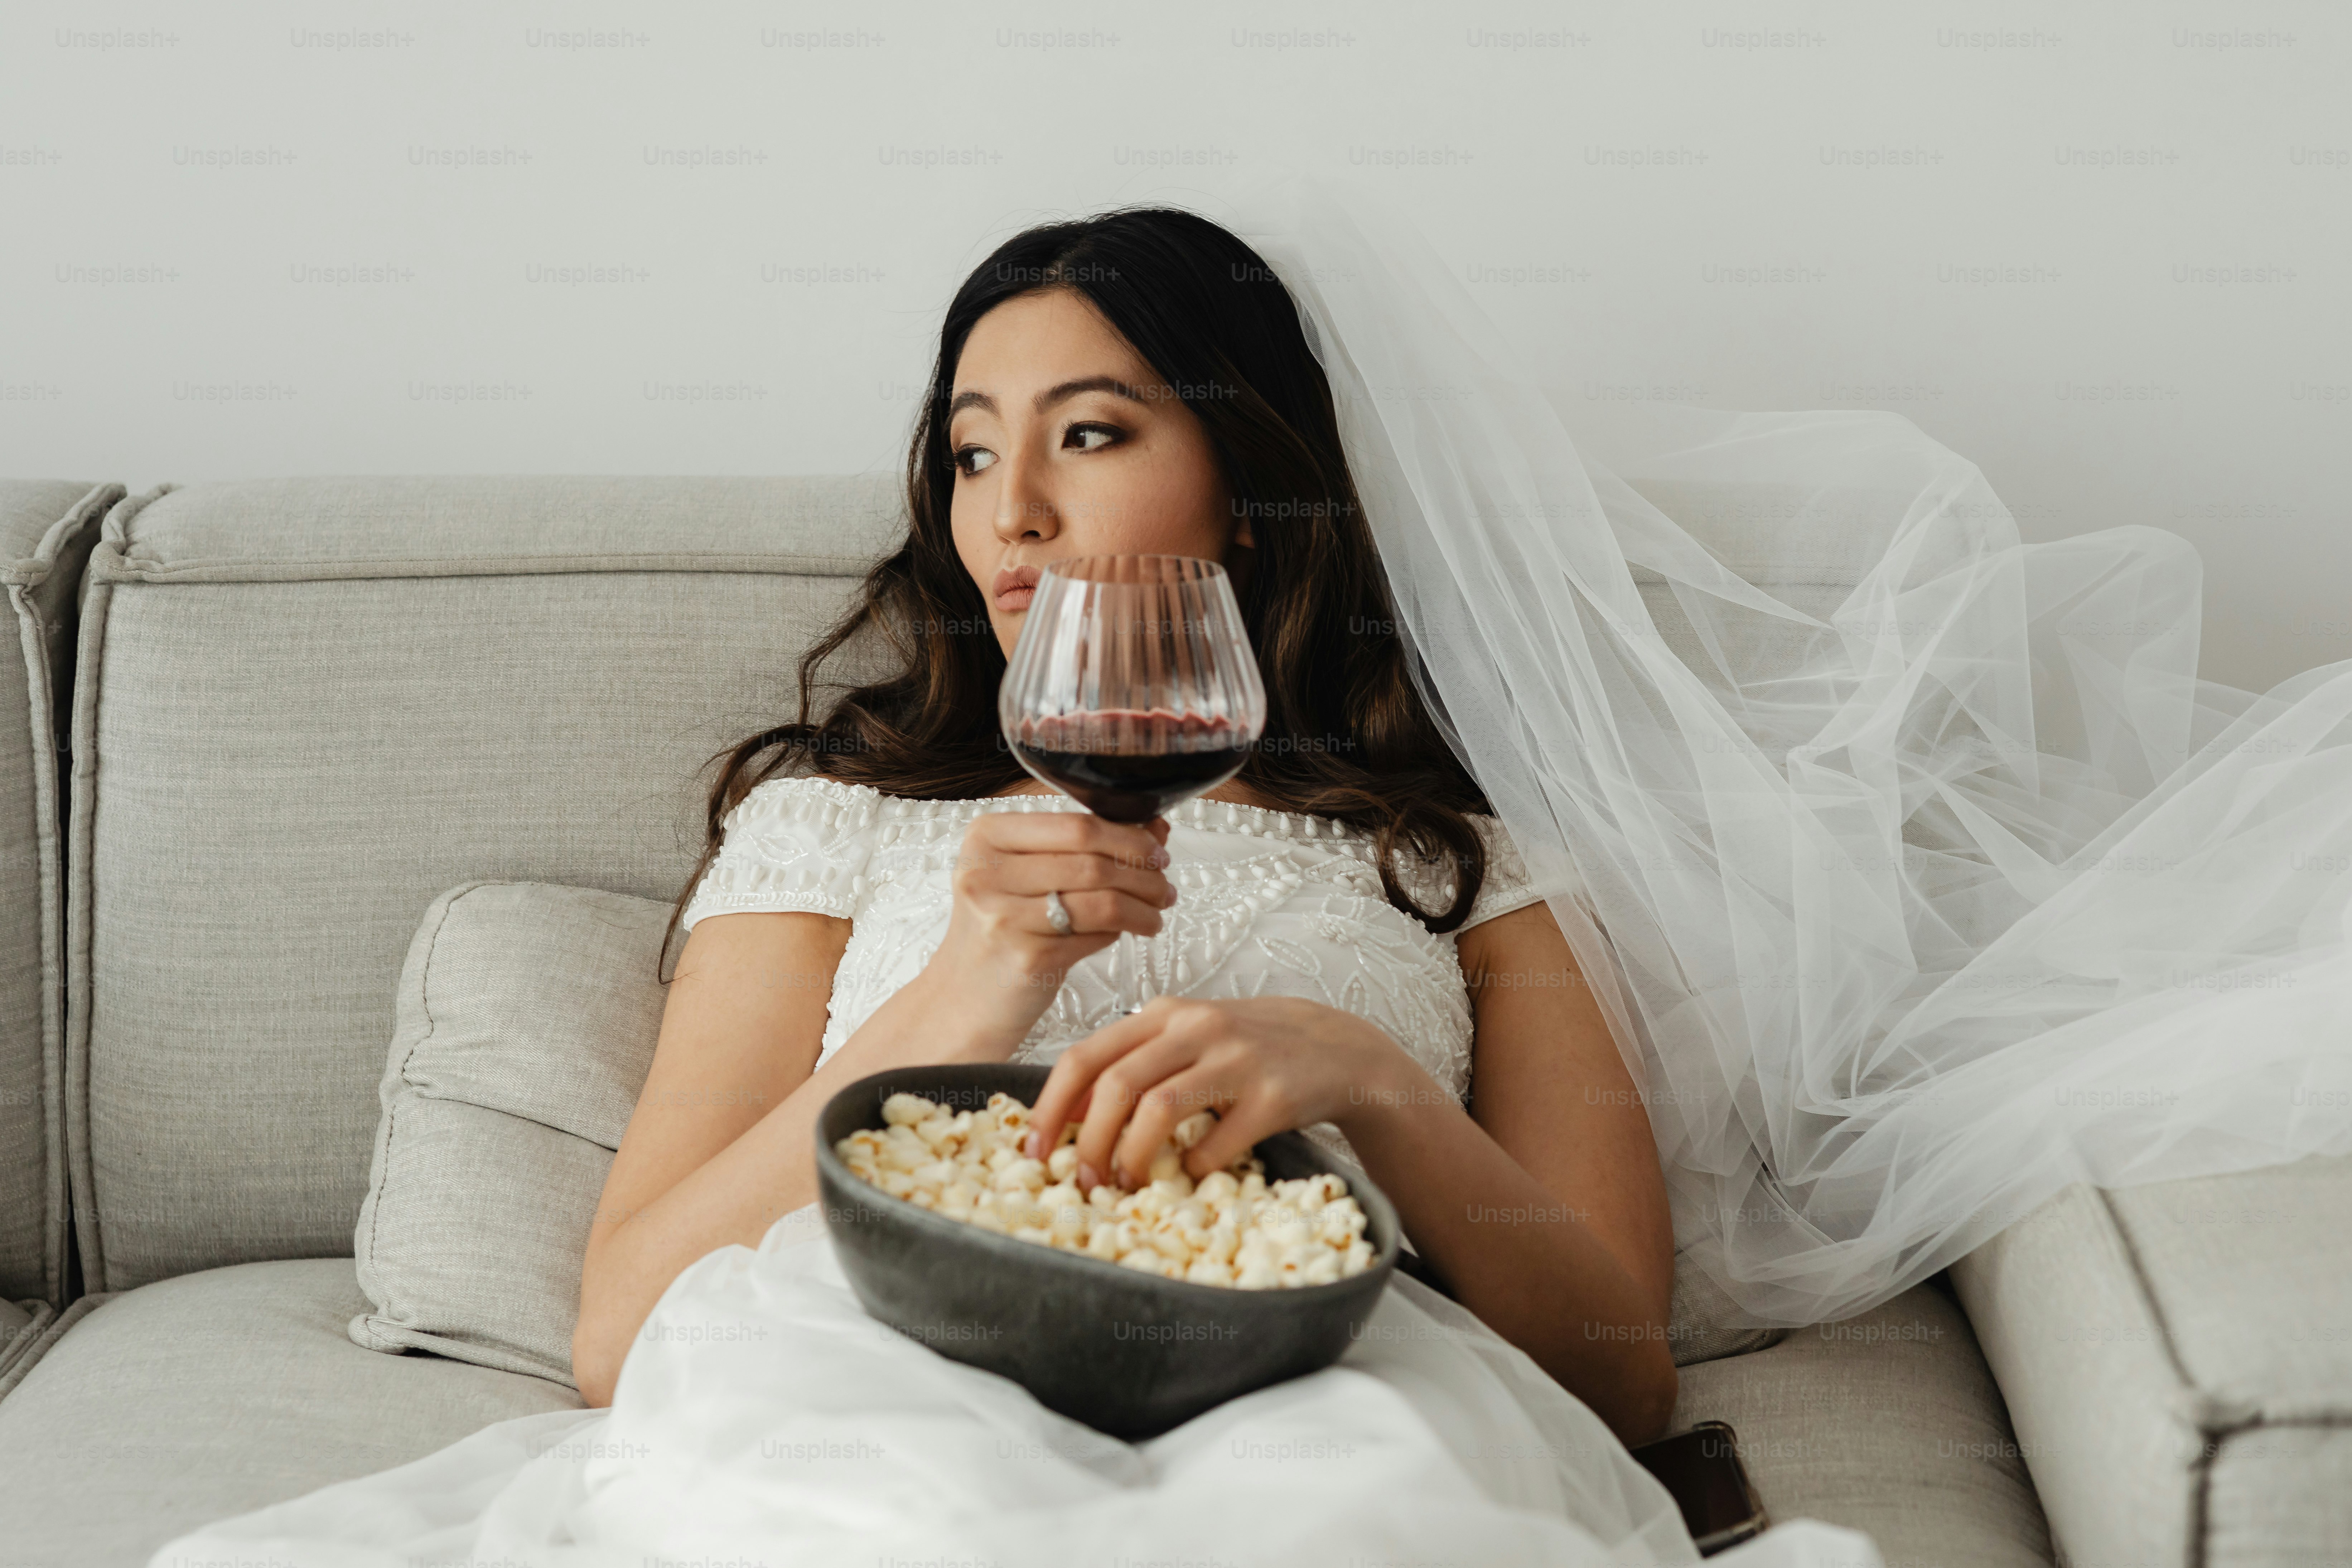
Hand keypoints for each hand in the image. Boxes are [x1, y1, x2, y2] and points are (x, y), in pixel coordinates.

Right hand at [924, 808, 1176, 1047]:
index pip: (1076, 825)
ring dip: (1142, 906)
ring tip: (1156, 911)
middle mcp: (988, 873)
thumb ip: (1083, 846)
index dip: (1128, 836)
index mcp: (986, 838)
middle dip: (1144, 872)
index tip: (1156, 848)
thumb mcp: (1025, 875)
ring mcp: (1004, 917)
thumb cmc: (1000, 931)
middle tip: (1164, 884)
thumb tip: (1154, 826)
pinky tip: (1128, 932)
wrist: (964, 999)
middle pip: (1093, 861)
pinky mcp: (1027, 958)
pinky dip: (1121, 932)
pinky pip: (1096, 936)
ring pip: (1102, 900)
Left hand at [1020, 996, 1411, 1190]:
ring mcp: (1236, 1060)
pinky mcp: (1272, 1097)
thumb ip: (1131, 1064)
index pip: (1085, 1056)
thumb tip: (1068, 1113)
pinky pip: (1216, 1144)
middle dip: (1087, 1143)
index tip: (1034, 1149)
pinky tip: (1193, 1174)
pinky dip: (1194, 1167)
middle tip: (1082, 1182)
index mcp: (1165, 1014)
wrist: (1334, 1047)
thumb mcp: (1186, 1041)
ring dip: (1132, 1159)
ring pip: (1158, 1111)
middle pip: (1115, 1086)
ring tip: (1127, 1185)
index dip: (1051, 1107)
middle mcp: (1196, 1028)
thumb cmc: (1246, 1049)